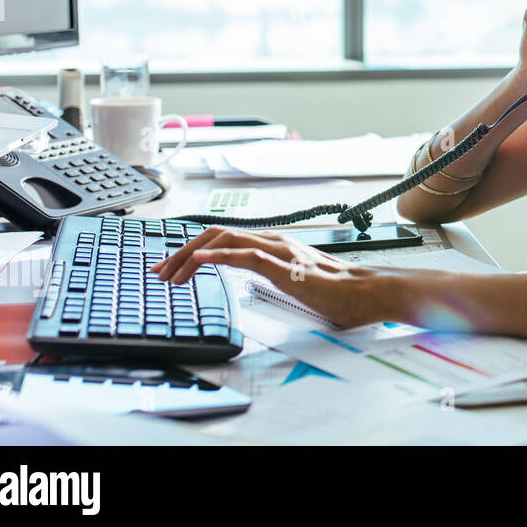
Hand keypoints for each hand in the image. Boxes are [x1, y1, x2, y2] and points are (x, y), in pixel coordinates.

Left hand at [150, 227, 392, 329]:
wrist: (367, 292)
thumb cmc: (339, 291)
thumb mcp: (294, 281)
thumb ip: (273, 276)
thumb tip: (253, 282)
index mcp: (274, 245)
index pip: (224, 238)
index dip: (192, 249)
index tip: (170, 267)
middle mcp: (273, 241)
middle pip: (216, 234)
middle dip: (181, 251)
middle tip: (159, 271)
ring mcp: (278, 251)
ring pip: (225, 240)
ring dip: (191, 255)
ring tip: (170, 272)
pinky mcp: (284, 267)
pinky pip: (245, 255)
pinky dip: (218, 256)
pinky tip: (199, 262)